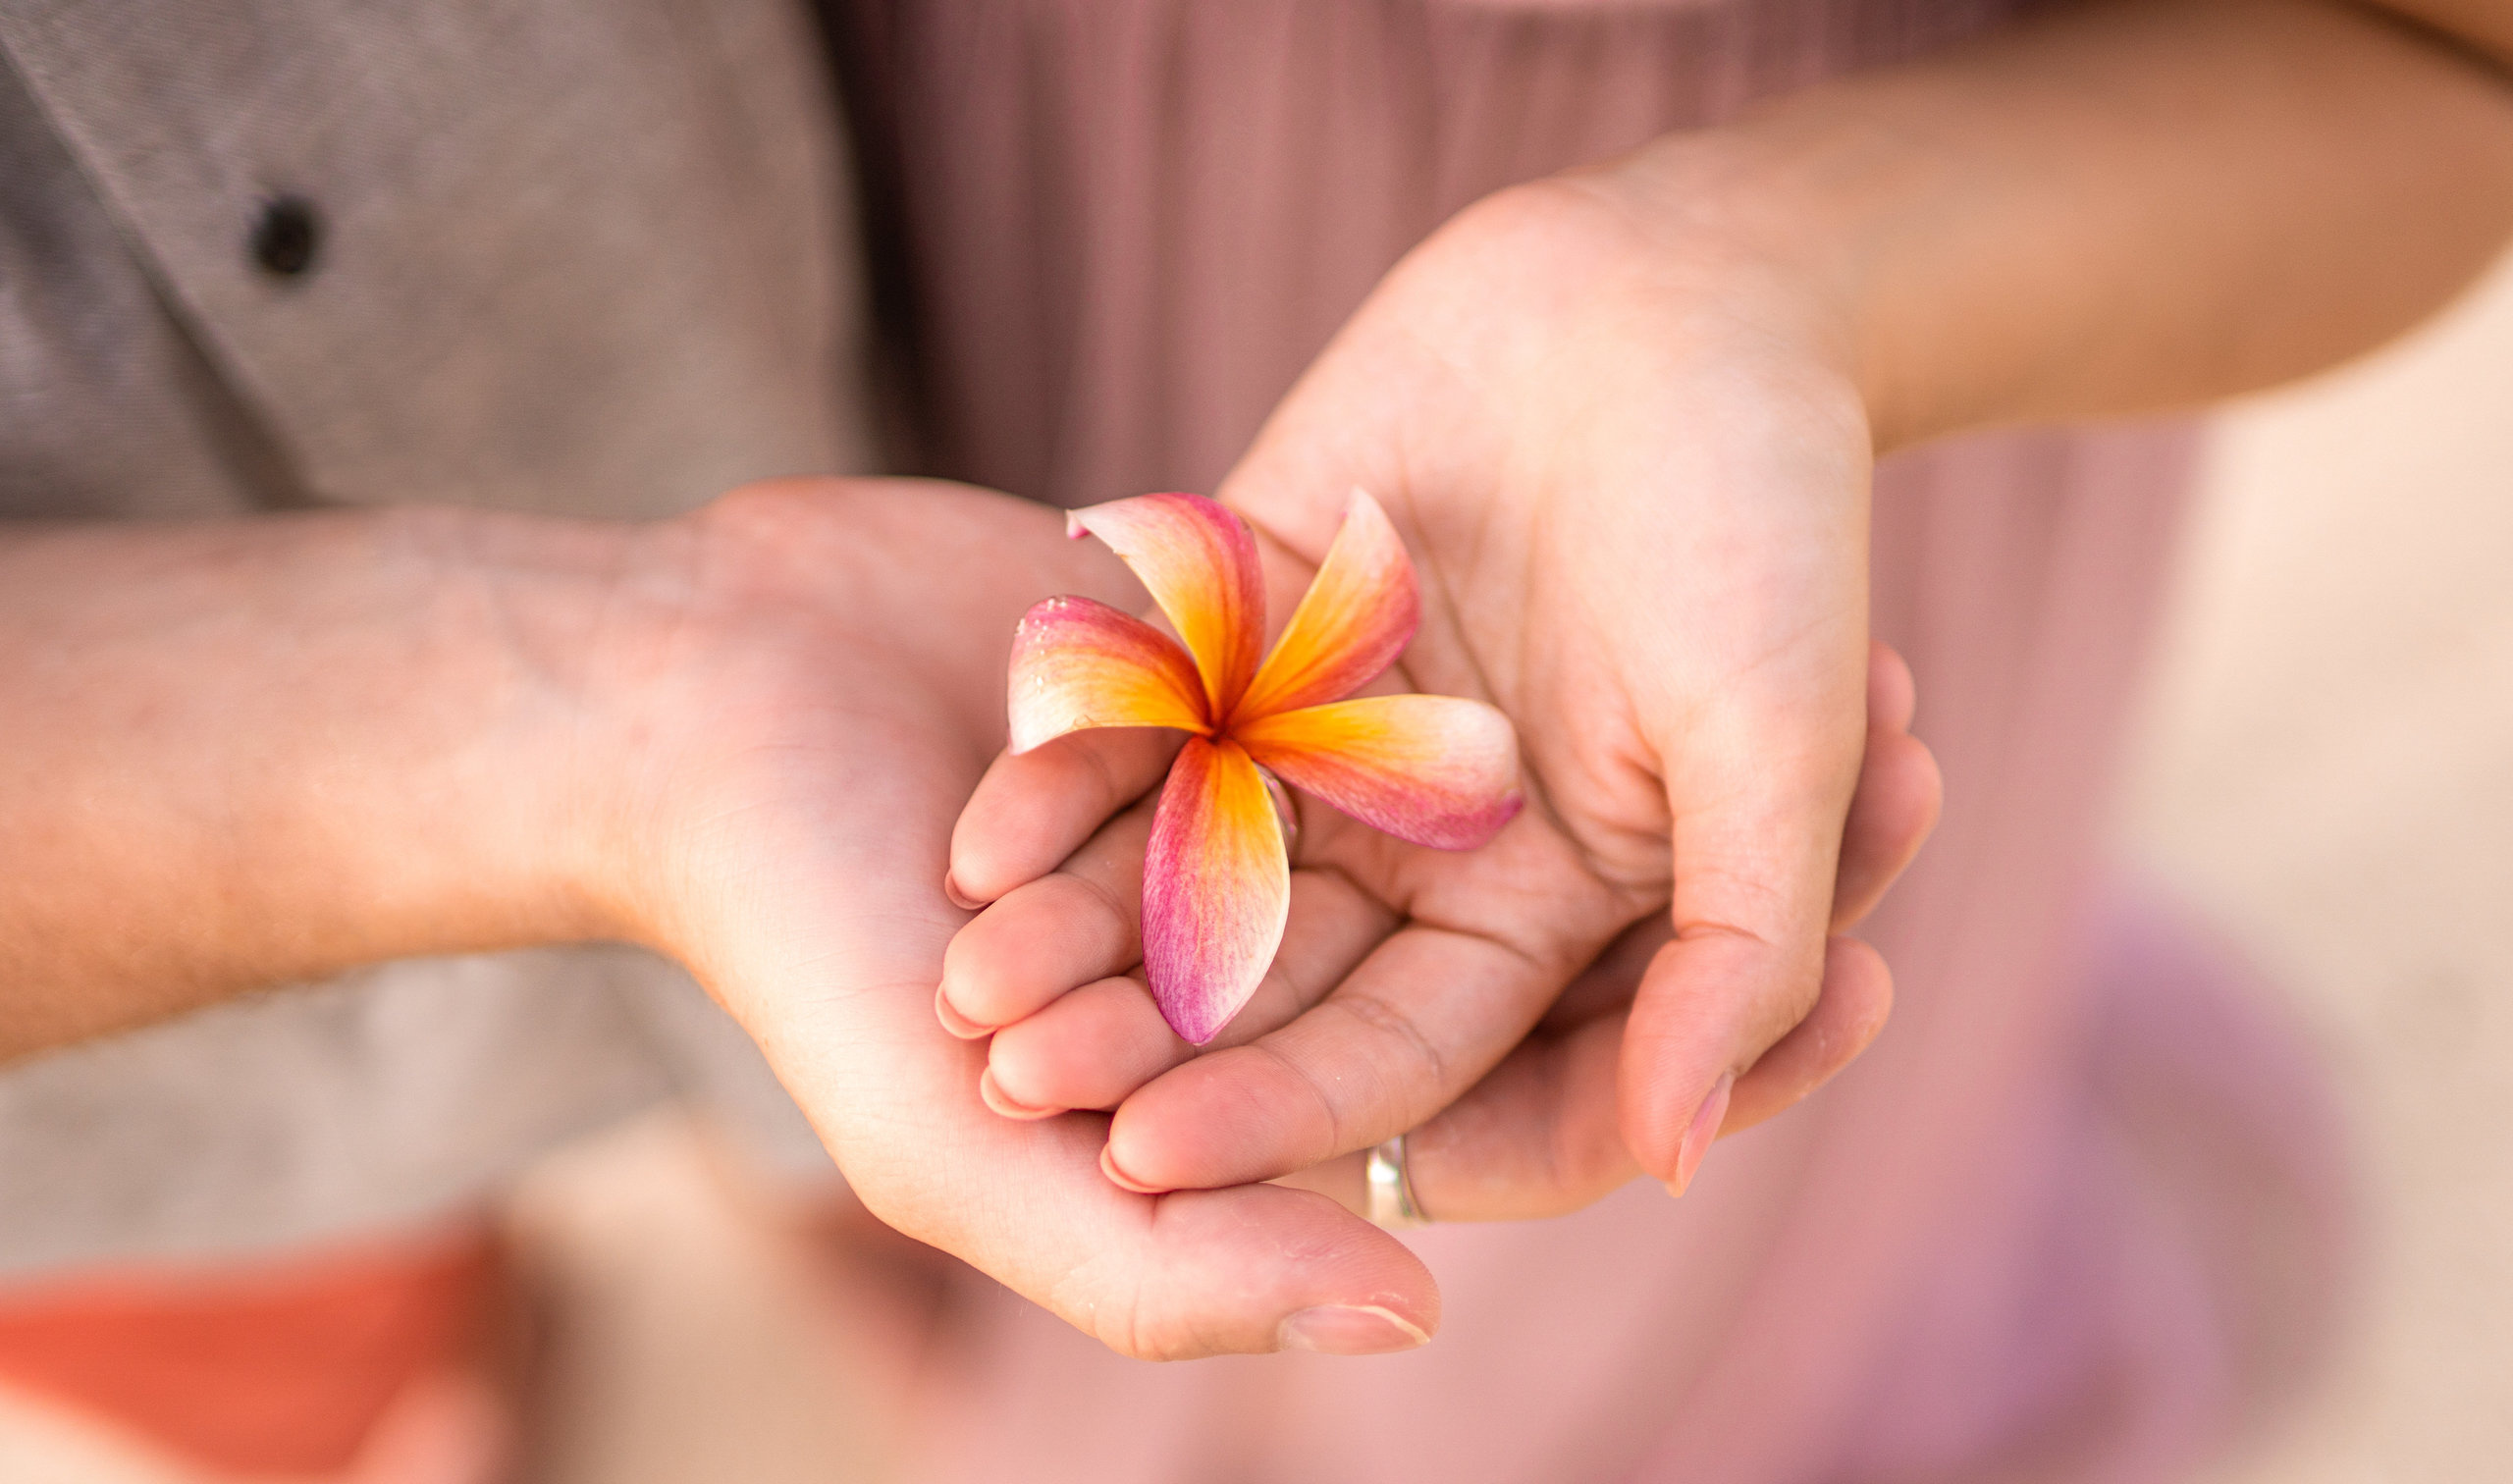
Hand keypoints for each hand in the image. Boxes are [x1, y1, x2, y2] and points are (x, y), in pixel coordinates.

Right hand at [587, 478, 1451, 1356]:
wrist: (695, 697)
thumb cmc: (814, 950)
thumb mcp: (959, 1155)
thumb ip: (1166, 1267)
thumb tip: (1413, 1323)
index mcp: (1203, 1054)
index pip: (1319, 1092)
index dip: (1217, 1089)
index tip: (1050, 1063)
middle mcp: (1236, 914)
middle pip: (1319, 936)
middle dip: (1170, 947)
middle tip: (1001, 941)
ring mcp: (1229, 770)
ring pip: (1293, 800)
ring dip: (1155, 819)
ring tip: (992, 831)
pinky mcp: (1210, 647)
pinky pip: (1261, 664)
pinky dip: (1163, 695)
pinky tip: (1066, 706)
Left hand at [942, 171, 1940, 1209]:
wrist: (1685, 292)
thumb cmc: (1771, 517)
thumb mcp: (1785, 741)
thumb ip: (1740, 946)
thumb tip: (1679, 1152)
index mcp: (1540, 907)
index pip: (1398, 1054)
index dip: (1282, 1113)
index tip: (1155, 1167)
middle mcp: (1416, 844)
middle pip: (1263, 977)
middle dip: (1144, 1039)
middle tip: (1018, 1090)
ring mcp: (1321, 735)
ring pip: (1180, 862)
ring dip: (1077, 927)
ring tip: (968, 992)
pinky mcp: (1245, 627)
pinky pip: (1144, 716)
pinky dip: (1064, 773)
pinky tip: (978, 838)